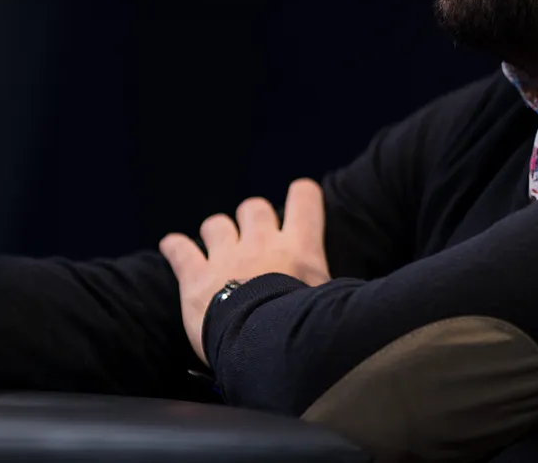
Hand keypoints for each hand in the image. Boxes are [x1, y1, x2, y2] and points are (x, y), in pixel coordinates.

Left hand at [160, 178, 330, 364]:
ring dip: (217, 232)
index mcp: (300, 246)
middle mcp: (262, 241)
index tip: (301, 198)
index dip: (302, 196)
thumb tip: (365, 300)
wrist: (262, 342)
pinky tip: (172, 246)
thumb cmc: (305, 325)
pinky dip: (175, 247)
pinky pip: (179, 249)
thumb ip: (337, 287)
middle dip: (252, 218)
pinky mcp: (195, 275)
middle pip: (254, 208)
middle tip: (254, 239)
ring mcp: (226, 255)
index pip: (304, 198)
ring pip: (216, 224)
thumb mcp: (333, 301)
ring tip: (218, 247)